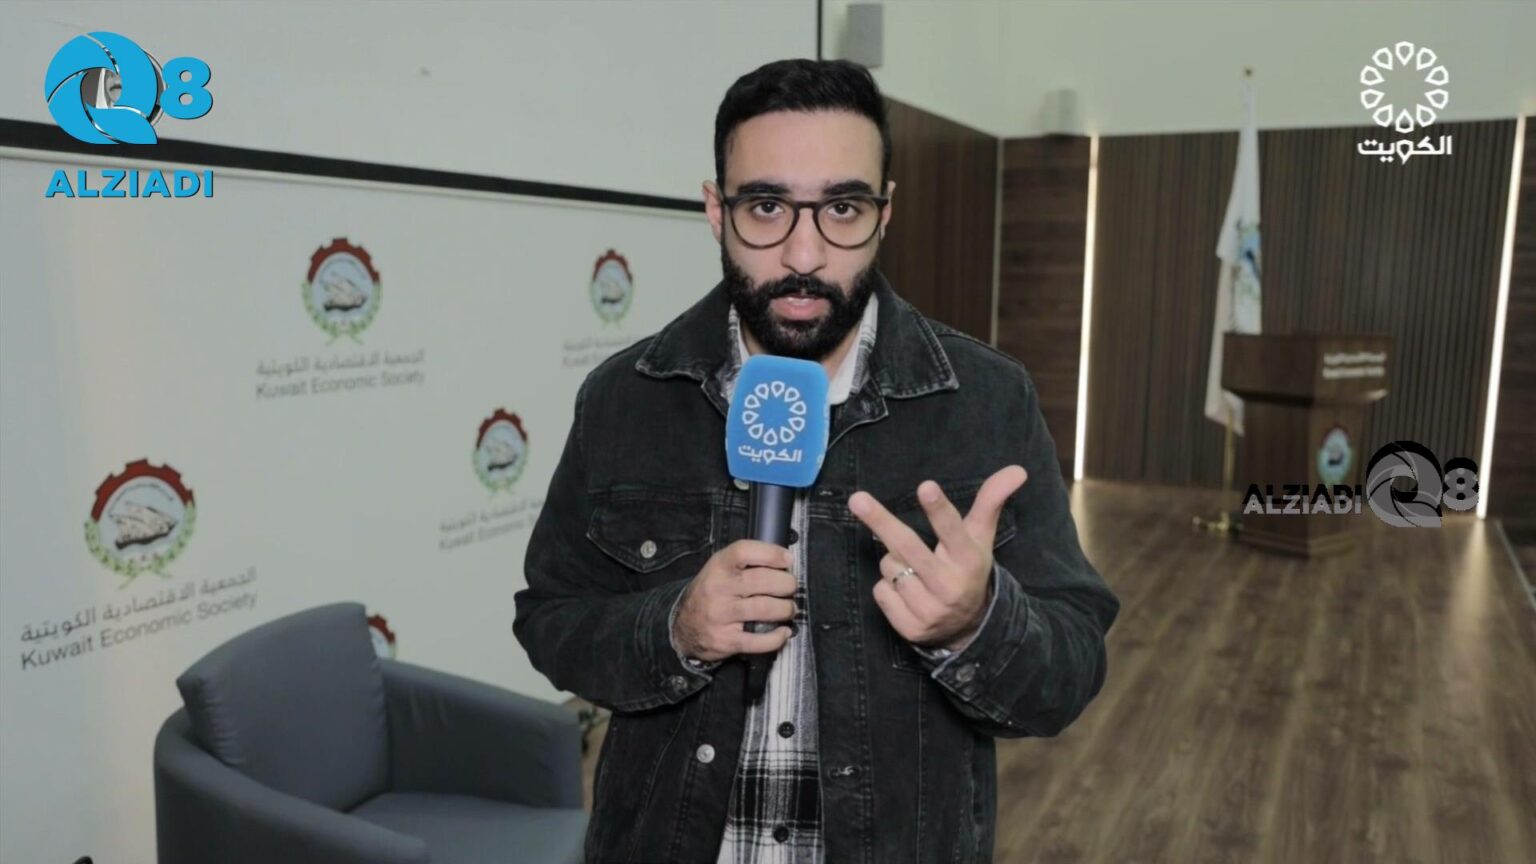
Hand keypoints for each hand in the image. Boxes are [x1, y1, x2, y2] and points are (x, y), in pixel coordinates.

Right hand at [672, 540, 797, 662]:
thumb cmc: (710, 594)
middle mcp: (718, 589)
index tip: (787, 560)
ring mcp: (722, 616)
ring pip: (765, 608)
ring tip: (789, 608)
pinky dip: (778, 637)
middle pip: (762, 580)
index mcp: (717, 567)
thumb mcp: (718, 570)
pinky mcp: (727, 640)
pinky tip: (784, 631)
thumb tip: (784, 561)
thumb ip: (745, 563)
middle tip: (791, 587)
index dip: (771, 553)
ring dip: (786, 609)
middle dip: (786, 584)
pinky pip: (760, 640)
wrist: (683, 627)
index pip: (744, 551)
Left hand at [848, 465, 1027, 650]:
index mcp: (968, 558)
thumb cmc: (968, 568)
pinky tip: (907, 592)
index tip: (926, 487)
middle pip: (908, 547)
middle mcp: (949, 584)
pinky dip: (887, 587)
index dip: (938, 509)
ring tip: (914, 569)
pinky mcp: (910, 628)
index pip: (952, 529)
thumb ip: (991, 501)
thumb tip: (1018, 469)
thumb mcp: (981, 537)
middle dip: (881, 521)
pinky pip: (881, 592)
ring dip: (893, 561)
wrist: (969, 627)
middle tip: (857, 499)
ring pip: (890, 567)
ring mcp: (930, 609)